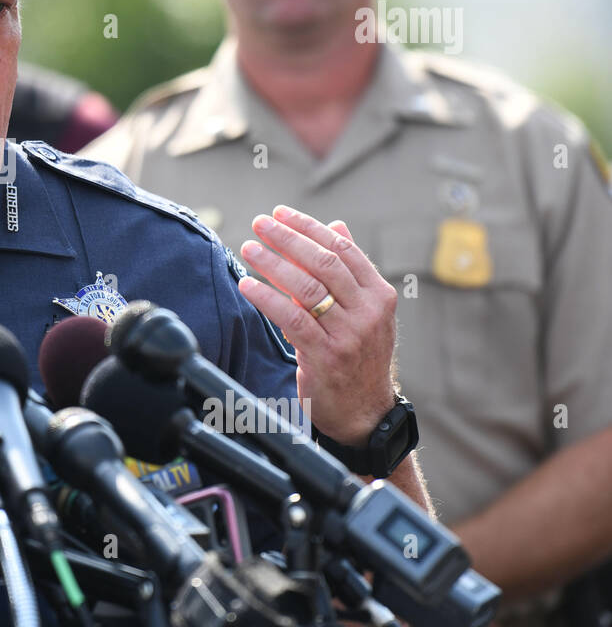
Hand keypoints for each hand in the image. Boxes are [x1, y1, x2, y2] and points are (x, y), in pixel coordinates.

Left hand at [237, 205, 397, 444]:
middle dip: (288, 238)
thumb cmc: (359, 356)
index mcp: (379, 295)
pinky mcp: (327, 356)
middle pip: (324, 263)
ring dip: (273, 263)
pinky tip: (248, 285)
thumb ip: (350, 271)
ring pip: (306, 288)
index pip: (342, 249)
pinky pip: (293, 319)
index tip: (281, 213)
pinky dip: (268, 298)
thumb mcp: (365, 312)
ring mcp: (350, 334)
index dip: (309, 227)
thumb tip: (336, 226)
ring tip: (248, 248)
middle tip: (259, 223)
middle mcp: (369, 312)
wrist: (366, 413)